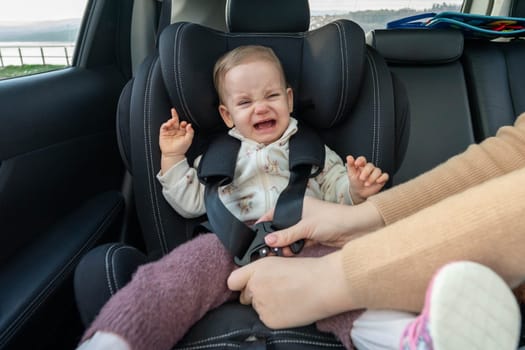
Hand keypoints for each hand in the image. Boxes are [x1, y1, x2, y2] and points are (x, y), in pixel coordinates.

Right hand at [159, 108, 193, 172]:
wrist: (173, 154)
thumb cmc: (181, 148)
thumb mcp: (188, 140)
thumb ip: (190, 132)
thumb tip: (189, 125)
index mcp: (182, 132)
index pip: (182, 124)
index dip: (183, 123)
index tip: (185, 124)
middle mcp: (175, 131)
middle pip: (175, 121)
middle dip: (175, 115)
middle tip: (174, 110)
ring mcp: (169, 132)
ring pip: (169, 123)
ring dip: (170, 120)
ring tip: (172, 120)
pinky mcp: (163, 133)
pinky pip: (163, 127)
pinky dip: (165, 124)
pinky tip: (168, 124)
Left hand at [227, 252, 352, 328]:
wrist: (325, 285)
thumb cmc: (308, 271)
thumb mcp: (279, 262)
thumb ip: (261, 271)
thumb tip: (254, 280)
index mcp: (257, 269)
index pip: (232, 281)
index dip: (239, 283)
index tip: (244, 285)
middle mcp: (255, 286)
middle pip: (244, 296)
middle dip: (255, 295)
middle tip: (275, 291)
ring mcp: (261, 304)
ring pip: (257, 308)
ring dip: (267, 305)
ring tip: (287, 297)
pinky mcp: (269, 319)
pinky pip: (266, 318)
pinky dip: (275, 315)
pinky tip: (289, 307)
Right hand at [258, 197, 383, 253]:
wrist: (356, 229)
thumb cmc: (334, 218)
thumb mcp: (306, 227)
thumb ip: (287, 235)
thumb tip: (269, 241)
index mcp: (298, 205)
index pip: (276, 212)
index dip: (266, 222)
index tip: (256, 232)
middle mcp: (302, 214)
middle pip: (282, 226)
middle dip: (276, 238)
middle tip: (268, 248)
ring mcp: (307, 226)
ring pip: (290, 237)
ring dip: (285, 245)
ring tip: (279, 253)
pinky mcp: (313, 237)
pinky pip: (299, 244)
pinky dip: (294, 249)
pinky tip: (288, 254)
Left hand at [346, 155, 388, 203]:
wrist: (359, 192)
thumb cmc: (355, 182)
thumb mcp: (351, 174)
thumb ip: (350, 165)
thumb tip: (349, 157)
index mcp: (362, 165)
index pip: (362, 159)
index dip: (360, 160)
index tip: (356, 164)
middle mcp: (370, 168)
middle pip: (370, 165)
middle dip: (366, 172)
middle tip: (361, 179)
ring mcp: (376, 173)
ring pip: (378, 171)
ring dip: (372, 177)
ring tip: (366, 184)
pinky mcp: (382, 179)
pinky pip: (385, 176)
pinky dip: (382, 178)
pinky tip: (378, 181)